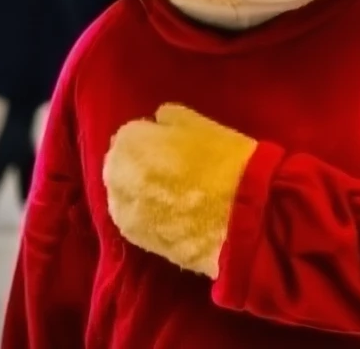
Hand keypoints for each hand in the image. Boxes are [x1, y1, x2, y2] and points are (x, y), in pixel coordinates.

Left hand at [103, 104, 256, 278]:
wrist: (241, 215)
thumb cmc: (222, 159)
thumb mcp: (196, 122)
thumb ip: (167, 118)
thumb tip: (155, 124)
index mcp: (130, 143)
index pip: (127, 135)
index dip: (147, 137)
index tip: (164, 143)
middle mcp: (118, 178)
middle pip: (119, 165)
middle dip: (135, 163)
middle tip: (164, 166)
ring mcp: (125, 213)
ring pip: (122, 195)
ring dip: (136, 189)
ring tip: (166, 190)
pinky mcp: (138, 241)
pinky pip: (133, 219)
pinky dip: (144, 212)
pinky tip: (167, 211)